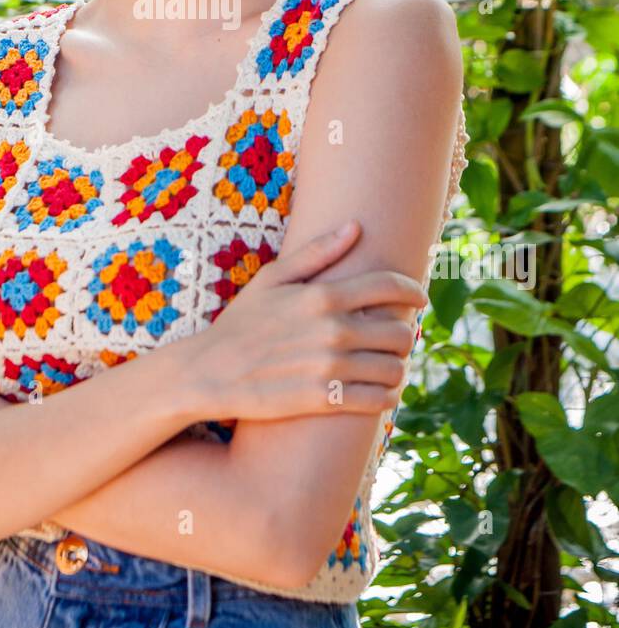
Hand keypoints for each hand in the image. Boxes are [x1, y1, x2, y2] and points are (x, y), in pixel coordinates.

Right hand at [188, 221, 427, 423]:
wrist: (208, 372)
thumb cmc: (240, 323)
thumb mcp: (272, 279)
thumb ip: (316, 253)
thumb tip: (355, 227)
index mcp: (323, 296)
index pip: (389, 287)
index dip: (413, 290)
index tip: (419, 297)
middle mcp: (332, 331)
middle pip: (400, 331)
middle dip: (405, 334)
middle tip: (396, 338)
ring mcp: (329, 368)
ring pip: (393, 368)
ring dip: (397, 367)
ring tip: (387, 366)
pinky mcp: (324, 400)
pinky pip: (378, 400)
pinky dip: (386, 397)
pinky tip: (380, 392)